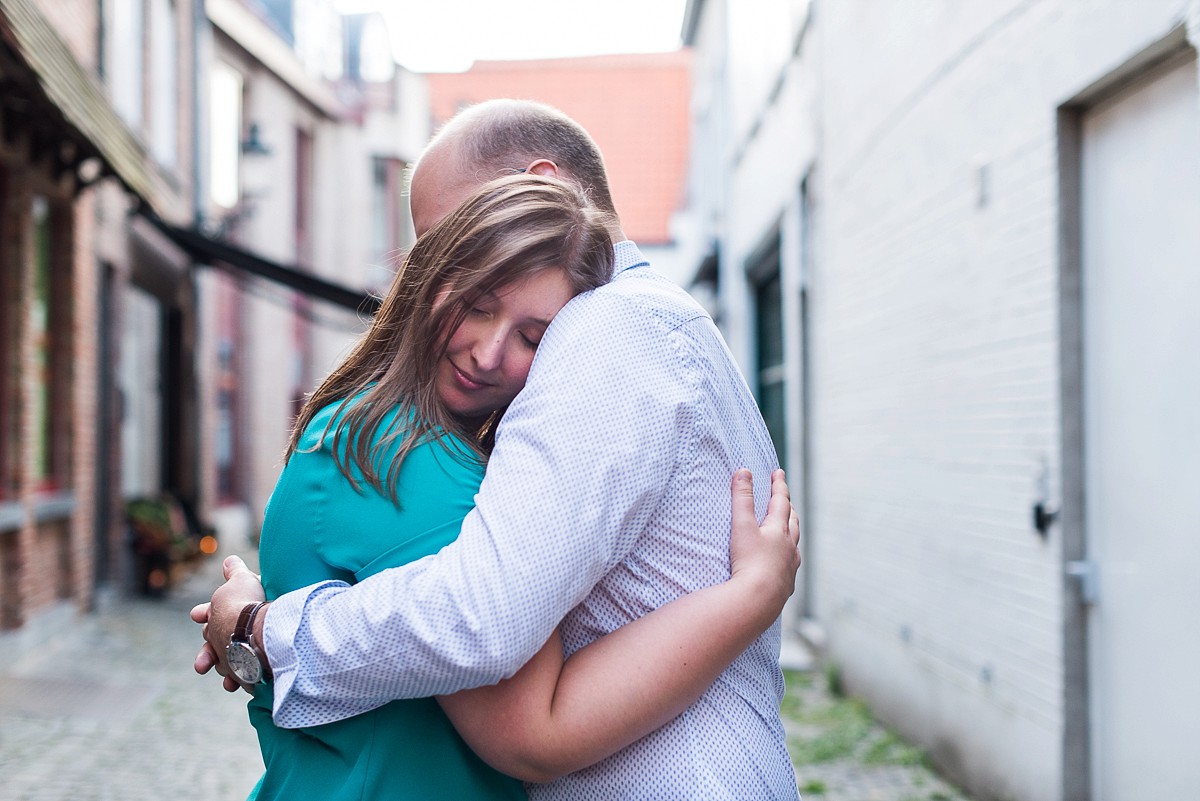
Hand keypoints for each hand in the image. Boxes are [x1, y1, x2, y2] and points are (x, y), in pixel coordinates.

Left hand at [190, 555, 265, 691]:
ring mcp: (226, 656)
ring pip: (222, 665)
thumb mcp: (242, 580)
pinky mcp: (240, 673)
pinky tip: (243, 687)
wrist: (252, 628)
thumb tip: (229, 559)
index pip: (205, 613)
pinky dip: (240, 682)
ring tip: (227, 682)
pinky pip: (240, 679)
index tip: (197, 616)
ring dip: (224, 671)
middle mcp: (216, 637)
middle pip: (209, 644)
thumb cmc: (246, 601)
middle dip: (207, 652)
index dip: (202, 614)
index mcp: (214, 615)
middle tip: (201, 664)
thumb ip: (234, 571)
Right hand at [728, 469, 801, 615]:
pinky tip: (782, 563)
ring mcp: (790, 567)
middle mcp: (789, 547)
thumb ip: (742, 498)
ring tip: (787, 528)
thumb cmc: (749, 563)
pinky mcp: (785, 585)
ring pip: (794, 544)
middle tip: (784, 499)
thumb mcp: (742, 526)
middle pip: (792, 521)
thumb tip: (744, 471)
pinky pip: (790, 566)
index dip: (778, 485)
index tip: (778, 472)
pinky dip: (787, 557)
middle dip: (788, 507)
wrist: (757, 601)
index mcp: (779, 530)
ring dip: (791, 532)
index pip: (781, 501)